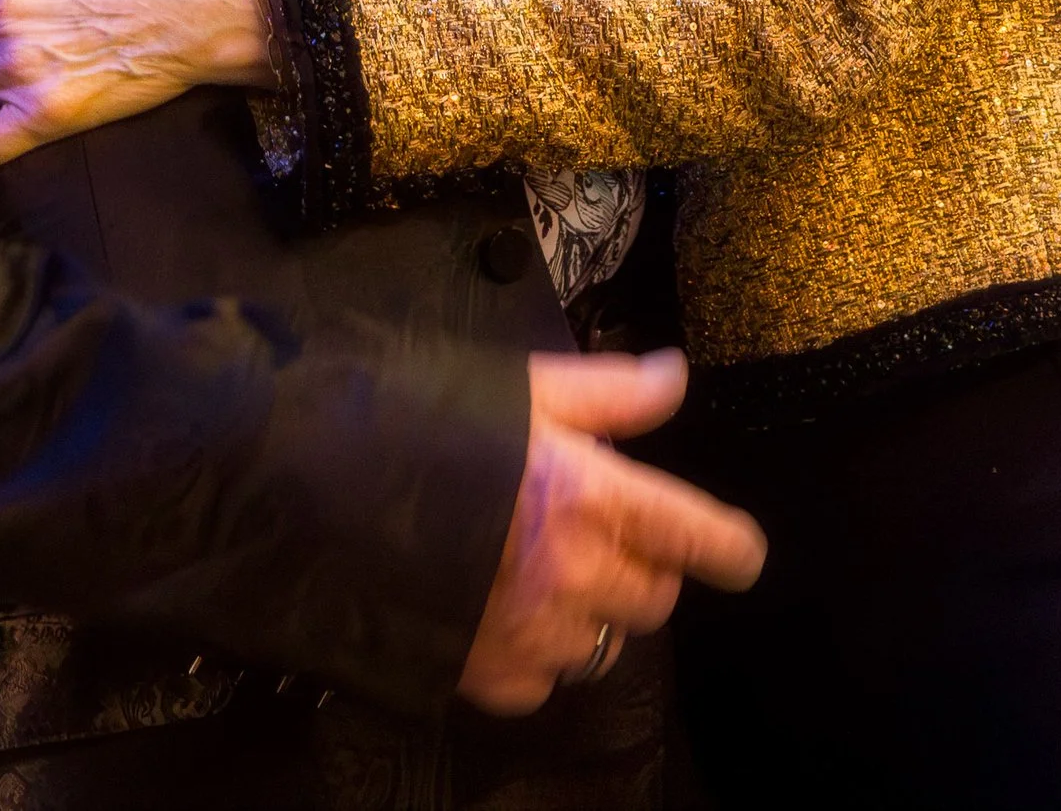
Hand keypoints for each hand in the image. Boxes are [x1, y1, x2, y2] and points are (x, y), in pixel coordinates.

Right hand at [457, 352, 764, 715]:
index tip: (745, 557)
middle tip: (606, 534)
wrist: (316, 488)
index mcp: (588, 496)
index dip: (727, 548)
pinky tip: (505, 614)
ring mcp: (529, 634)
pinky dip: (537, 656)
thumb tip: (676, 378)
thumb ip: (608, 392)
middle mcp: (572, 575)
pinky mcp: (484, 676)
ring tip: (548, 573)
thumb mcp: (523, 387)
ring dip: (592, 612)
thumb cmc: (426, 421)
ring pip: (601, 644)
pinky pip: (541, 683)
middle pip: (653, 596)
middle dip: (644, 566)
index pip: (688, 531)